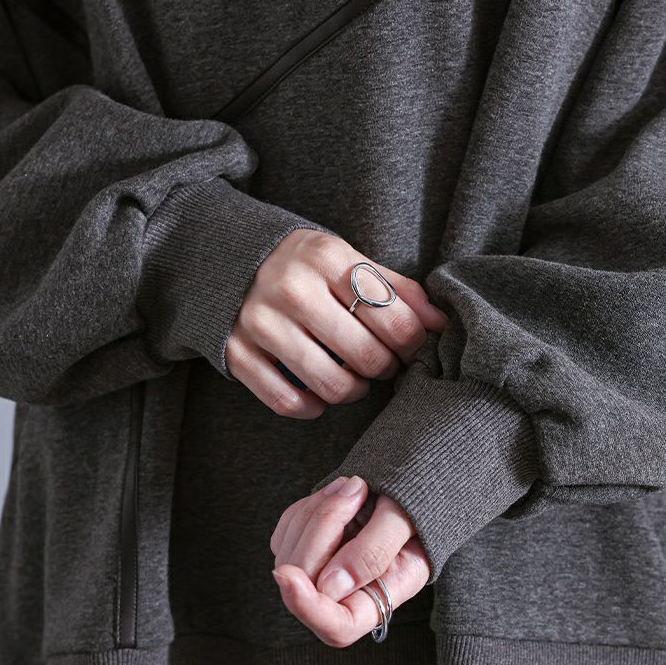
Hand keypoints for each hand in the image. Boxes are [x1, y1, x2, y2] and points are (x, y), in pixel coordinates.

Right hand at [225, 229, 447, 417]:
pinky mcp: (236, 353)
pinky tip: (319, 394)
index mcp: (327, 257)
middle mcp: (291, 288)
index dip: (412, 344)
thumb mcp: (347, 260)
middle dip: (385, 369)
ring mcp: (259, 323)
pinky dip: (312, 407)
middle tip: (382, 364)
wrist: (224, 259)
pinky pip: (287, 402)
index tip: (410, 348)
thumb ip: (397, 289)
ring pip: (330, 384)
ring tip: (355, 379)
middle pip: (365, 356)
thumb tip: (442, 323)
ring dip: (353, 391)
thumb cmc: (302, 266)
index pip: (394, 319)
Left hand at [269, 475, 430, 646]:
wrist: (416, 485)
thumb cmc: (421, 504)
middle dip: (322, 527)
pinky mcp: (307, 549)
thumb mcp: (409, 522)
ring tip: (354, 486)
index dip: (308, 607)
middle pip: (308, 581)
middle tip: (356, 489)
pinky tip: (335, 493)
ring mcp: (323, 572)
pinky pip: (286, 534)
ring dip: (316, 511)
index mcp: (381, 598)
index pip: (338, 626)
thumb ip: (374, 553)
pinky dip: (306, 509)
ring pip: (290, 555)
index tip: (288, 576)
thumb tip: (329, 586)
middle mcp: (347, 593)